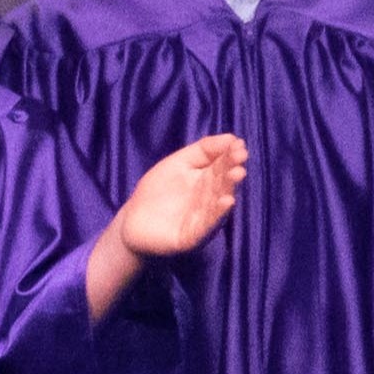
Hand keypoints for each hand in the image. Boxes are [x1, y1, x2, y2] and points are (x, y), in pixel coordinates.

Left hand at [104, 133, 250, 260]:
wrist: (133, 223)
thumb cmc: (157, 191)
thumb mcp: (178, 163)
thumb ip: (203, 150)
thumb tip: (231, 137)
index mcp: (207, 181)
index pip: (221, 166)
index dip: (230, 156)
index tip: (239, 145)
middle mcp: (209, 200)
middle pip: (222, 184)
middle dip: (231, 171)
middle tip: (240, 159)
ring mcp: (202, 219)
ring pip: (218, 203)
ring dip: (228, 189)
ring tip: (236, 174)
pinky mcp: (192, 237)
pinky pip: (206, 225)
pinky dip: (216, 214)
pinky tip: (226, 201)